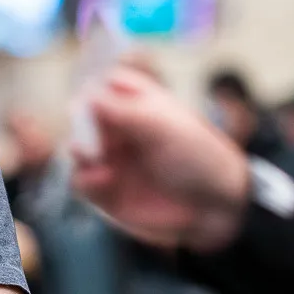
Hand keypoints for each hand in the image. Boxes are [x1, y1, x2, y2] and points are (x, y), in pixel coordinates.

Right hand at [70, 67, 250, 251]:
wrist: (216, 208)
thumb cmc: (199, 158)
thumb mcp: (162, 126)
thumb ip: (123, 109)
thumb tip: (85, 94)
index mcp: (138, 104)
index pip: (106, 84)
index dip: (96, 86)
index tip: (91, 95)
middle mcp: (120, 129)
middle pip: (82, 115)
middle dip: (80, 121)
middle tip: (88, 131)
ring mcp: (111, 159)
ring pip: (77, 148)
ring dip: (78, 150)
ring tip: (90, 155)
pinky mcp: (105, 190)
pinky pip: (80, 180)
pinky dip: (85, 178)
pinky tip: (103, 179)